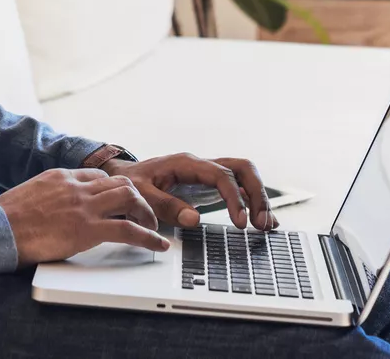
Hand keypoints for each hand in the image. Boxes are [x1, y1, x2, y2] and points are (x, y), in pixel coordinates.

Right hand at [0, 168, 171, 264]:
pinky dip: (148, 238)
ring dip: (146, 214)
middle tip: (143, 215)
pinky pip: (128, 230)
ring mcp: (83, 206)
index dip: (113, 191)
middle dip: (137, 199)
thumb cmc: (4, 219)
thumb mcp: (28, 195)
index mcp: (60, 176)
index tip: (120, 203)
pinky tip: (157, 246)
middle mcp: (76, 186)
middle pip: (120, 183)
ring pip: (130, 198)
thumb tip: (50, 208)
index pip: (98, 176)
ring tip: (153, 228)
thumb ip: (46, 197)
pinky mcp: (87, 229)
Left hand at [100, 153, 276, 231]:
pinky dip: (253, 202)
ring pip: (244, 176)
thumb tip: (194, 220)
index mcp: (187, 164)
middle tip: (261, 223)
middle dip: (256, 194)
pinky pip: (238, 187)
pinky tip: (264, 220)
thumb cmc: (131, 183)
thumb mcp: (140, 194)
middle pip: (242, 168)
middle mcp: (202, 165)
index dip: (234, 197)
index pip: (222, 175)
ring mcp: (208, 174)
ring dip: (258, 198)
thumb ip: (165, 206)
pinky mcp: (210, 185)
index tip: (240, 222)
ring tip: (266, 225)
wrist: (123, 176)